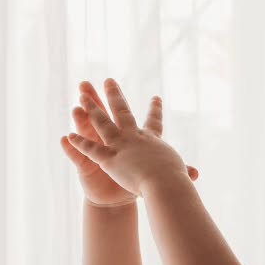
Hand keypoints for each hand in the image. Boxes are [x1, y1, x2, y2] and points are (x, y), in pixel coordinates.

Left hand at [63, 80, 196, 199]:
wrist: (164, 183)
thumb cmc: (174, 181)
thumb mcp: (180, 174)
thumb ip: (185, 173)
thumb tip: (195, 175)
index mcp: (153, 140)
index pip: (154, 123)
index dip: (155, 111)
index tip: (155, 98)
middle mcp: (135, 137)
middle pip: (122, 112)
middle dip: (114, 95)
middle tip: (108, 80)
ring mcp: (120, 146)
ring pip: (102, 123)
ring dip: (91, 108)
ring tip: (82, 95)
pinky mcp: (109, 159)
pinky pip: (91, 150)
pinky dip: (80, 143)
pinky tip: (69, 136)